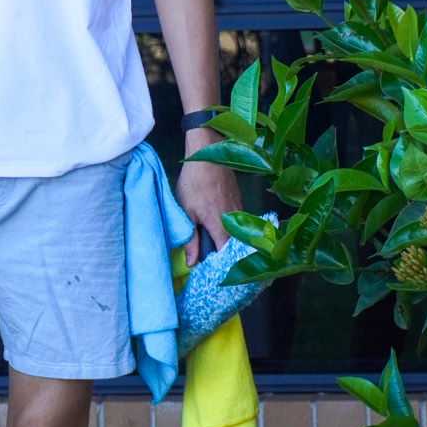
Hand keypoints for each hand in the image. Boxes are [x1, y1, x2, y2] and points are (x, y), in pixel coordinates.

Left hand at [174, 142, 242, 266]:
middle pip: (235, 247)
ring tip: (217, 250)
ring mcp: (240, 210)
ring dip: (230, 243)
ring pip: (238, 235)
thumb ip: (190, 239)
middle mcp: (235, 220)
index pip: (227, 256)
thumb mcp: (186, 212)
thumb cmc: (194, 182)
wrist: (208, 152)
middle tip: (215, 265)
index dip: (221, 267)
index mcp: (221, 226)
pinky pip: (238, 223)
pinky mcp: (239, 201)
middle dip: (227, 258)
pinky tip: (221, 231)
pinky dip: (232, 230)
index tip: (213, 274)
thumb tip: (192, 263)